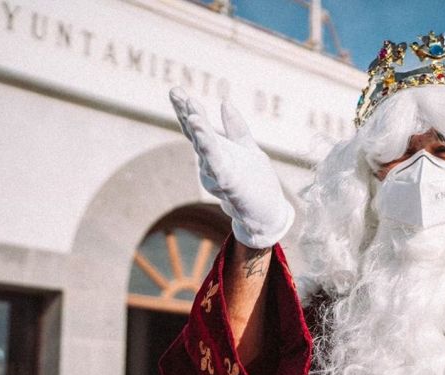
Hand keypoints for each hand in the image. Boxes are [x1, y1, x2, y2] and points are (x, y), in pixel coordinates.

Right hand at [169, 87, 293, 248]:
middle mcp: (212, 162)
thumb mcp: (249, 149)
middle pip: (197, 135)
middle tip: (178, 94)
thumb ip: (236, 128)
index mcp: (217, 151)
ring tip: (195, 117)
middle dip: (188, 115)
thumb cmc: (255, 183)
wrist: (267, 215)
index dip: (187, 110)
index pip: (198, 128)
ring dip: (201, 134)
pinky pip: (217, 166)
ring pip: (205, 151)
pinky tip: (206, 140)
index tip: (177, 90)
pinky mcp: (229, 185)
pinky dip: (211, 153)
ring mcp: (218, 174)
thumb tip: (224, 102)